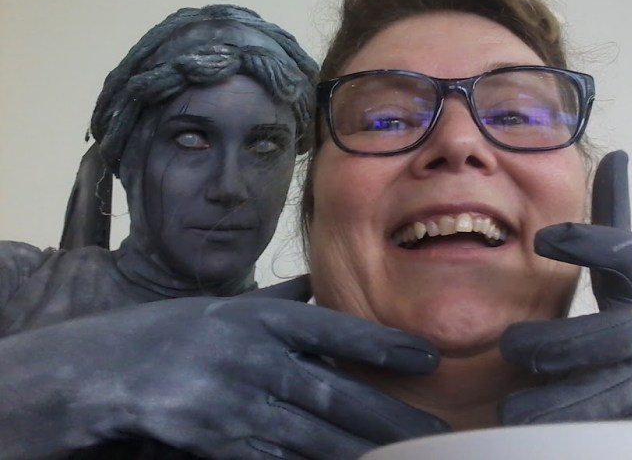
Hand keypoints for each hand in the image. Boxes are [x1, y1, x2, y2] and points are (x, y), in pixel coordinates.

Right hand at [0, 276, 447, 459]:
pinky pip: (274, 458)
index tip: (428, 358)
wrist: (100, 372)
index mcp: (257, 318)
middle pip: (333, 391)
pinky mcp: (215, 440)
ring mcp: (231, 402)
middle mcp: (251, 357)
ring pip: (312, 432)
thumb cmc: (169, 334)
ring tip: (408, 454)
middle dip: (389, 413)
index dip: (383, 345)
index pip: (334, 329)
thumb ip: (275, 298)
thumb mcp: (225, 307)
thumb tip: (316, 283)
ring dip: (362, 447)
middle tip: (438, 427)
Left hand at [499, 150, 631, 422]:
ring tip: (511, 407)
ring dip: (561, 403)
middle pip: (616, 336)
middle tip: (511, 346)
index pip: (624, 251)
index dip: (588, 242)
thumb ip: (612, 216)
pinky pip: (610, 432)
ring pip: (613, 395)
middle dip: (564, 343)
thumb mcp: (627, 265)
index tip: (540, 237)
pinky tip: (534, 434)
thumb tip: (615, 155)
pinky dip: (574, 434)